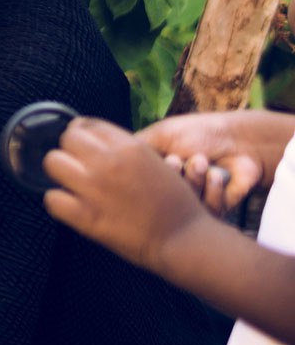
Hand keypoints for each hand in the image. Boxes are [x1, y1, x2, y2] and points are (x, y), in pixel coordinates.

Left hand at [43, 117, 218, 275]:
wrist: (186, 240)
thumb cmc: (175, 203)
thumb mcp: (156, 162)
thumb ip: (126, 149)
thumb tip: (94, 138)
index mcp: (130, 147)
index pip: (87, 124)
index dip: (83, 135)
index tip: (84, 146)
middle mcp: (109, 163)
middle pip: (66, 139)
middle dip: (70, 151)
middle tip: (78, 166)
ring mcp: (96, 188)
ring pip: (53, 163)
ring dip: (60, 172)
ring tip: (71, 183)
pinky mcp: (86, 216)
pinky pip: (51, 198)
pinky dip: (58, 202)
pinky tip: (70, 205)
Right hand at [137, 110, 294, 215]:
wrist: (239, 139)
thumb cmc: (197, 133)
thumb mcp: (158, 136)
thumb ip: (129, 150)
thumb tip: (104, 157)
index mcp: (155, 175)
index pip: (138, 187)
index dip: (143, 178)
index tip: (156, 160)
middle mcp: (172, 190)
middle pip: (160, 200)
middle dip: (171, 178)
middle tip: (178, 160)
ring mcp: (193, 202)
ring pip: (184, 207)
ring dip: (194, 180)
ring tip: (201, 162)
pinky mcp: (216, 210)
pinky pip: (209, 212)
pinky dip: (213, 190)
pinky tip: (216, 174)